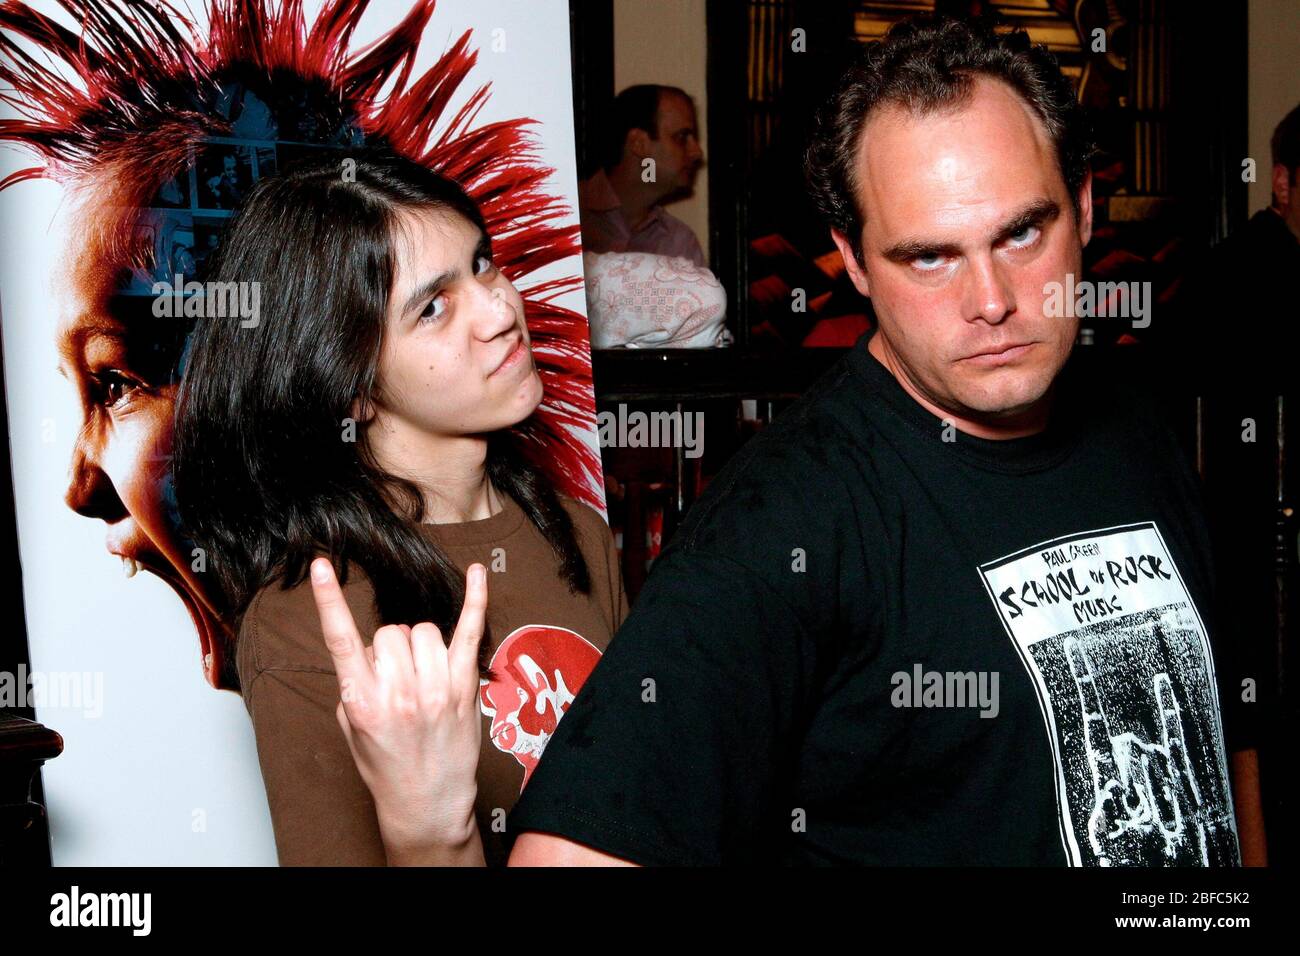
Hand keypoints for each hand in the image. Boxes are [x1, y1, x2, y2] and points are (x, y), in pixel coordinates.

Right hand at [309, 557, 488, 865]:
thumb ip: (355, 682)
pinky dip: (476, 599)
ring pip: (424, 631)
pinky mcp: (465, 686)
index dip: (328, 600)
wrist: (426, 801)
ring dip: (419, 646)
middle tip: (396, 679)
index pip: (340, 639)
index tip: (321, 566)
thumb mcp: (352, 727)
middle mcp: (398, 692)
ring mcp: (436, 687)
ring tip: (420, 677)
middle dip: (389, 647)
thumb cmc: (386, 764)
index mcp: (361, 700)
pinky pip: (470, 631)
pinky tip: (478, 573)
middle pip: (390, 632)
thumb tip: (371, 649)